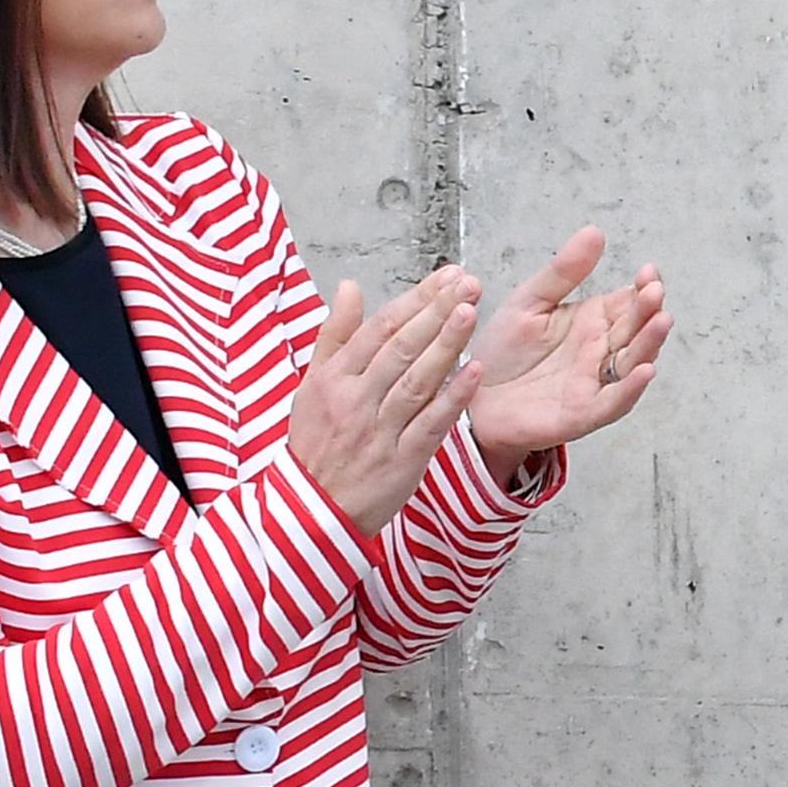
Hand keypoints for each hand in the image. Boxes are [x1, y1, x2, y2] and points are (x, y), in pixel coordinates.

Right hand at [286, 269, 482, 536]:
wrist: (312, 510)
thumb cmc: (316, 442)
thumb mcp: (311, 385)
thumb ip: (334, 334)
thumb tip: (349, 287)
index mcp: (334, 379)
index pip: (379, 328)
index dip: (416, 299)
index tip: (446, 276)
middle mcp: (356, 400)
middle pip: (401, 347)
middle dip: (437, 311)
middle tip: (467, 282)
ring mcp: (380, 430)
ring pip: (417, 380)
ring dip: (446, 344)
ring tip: (471, 310)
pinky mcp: (403, 460)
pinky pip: (431, 423)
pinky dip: (453, 397)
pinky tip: (476, 371)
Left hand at [465, 226, 670, 473]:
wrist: (471, 396)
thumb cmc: (503, 354)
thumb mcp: (530, 301)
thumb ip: (564, 272)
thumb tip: (594, 233)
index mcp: (592, 322)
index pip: (629, 302)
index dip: (644, 288)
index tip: (648, 272)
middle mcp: (600, 352)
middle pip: (637, 330)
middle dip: (649, 311)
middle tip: (654, 292)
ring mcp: (595, 383)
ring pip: (633, 363)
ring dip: (650, 344)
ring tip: (660, 322)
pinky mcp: (582, 413)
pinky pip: (613, 402)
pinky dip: (631, 389)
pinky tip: (644, 371)